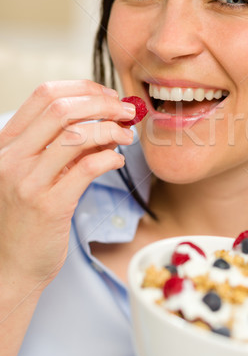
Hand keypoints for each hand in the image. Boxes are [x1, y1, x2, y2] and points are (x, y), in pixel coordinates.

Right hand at [0, 80, 135, 291]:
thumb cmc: (25, 218)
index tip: (107, 96)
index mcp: (7, 142)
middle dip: (103, 104)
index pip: (44, 95)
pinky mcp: (48, 205)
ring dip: (111, 129)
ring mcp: (27, 181)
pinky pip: (87, 168)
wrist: (10, 266)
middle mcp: (12, 157)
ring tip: (127, 136)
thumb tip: (103, 123)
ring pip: (77, 135)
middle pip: (62, 109)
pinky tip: (117, 161)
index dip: (83, 88)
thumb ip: (61, 147)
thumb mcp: (34, 174)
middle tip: (126, 111)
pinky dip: (110, 157)